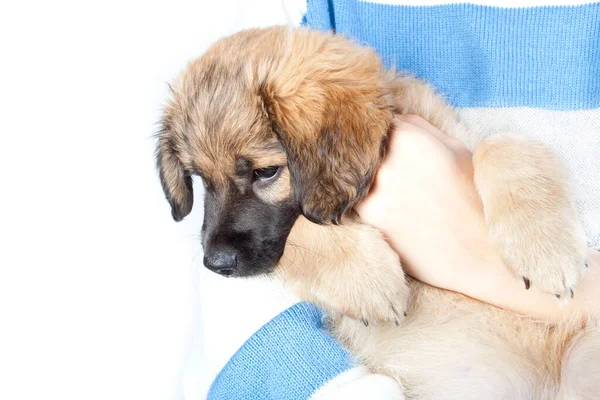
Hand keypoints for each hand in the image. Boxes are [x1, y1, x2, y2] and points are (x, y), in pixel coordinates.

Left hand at [356, 115, 599, 320]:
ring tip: (392, 194)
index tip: (382, 145)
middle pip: (360, 152)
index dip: (378, 135)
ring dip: (364, 182)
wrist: (484, 251)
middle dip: (370, 158)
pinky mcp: (370, 220)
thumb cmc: (475, 197)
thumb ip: (420, 128)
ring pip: (354, 178)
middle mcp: (386, 162)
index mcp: (408, 137)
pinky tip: (388, 211)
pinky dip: (363, 204)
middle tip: (388, 173)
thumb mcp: (457, 150)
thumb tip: (393, 118)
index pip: (373, 125)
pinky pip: (354, 203)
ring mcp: (374, 192)